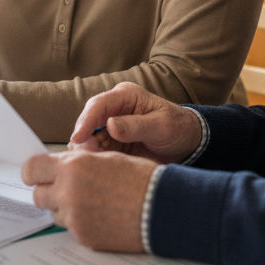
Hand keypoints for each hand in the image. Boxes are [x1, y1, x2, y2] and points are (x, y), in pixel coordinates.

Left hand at [22, 150, 156, 251]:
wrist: (162, 207)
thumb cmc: (140, 178)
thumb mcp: (107, 157)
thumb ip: (79, 161)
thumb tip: (61, 164)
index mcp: (72, 166)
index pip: (31, 169)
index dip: (33, 173)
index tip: (37, 175)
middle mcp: (68, 192)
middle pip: (37, 195)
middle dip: (49, 192)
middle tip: (66, 190)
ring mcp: (74, 217)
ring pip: (53, 213)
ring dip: (64, 208)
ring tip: (90, 202)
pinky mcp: (83, 237)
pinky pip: (70, 229)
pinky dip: (80, 223)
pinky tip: (100, 216)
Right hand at [68, 82, 201, 162]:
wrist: (187, 142)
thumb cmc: (177, 128)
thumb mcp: (161, 126)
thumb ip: (136, 126)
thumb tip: (110, 125)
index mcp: (126, 95)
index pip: (98, 105)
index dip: (85, 121)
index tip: (77, 138)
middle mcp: (114, 107)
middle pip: (89, 121)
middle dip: (84, 139)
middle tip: (85, 158)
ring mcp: (112, 124)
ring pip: (90, 138)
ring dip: (89, 151)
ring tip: (93, 165)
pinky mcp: (112, 141)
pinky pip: (98, 150)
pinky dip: (97, 159)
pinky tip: (100, 168)